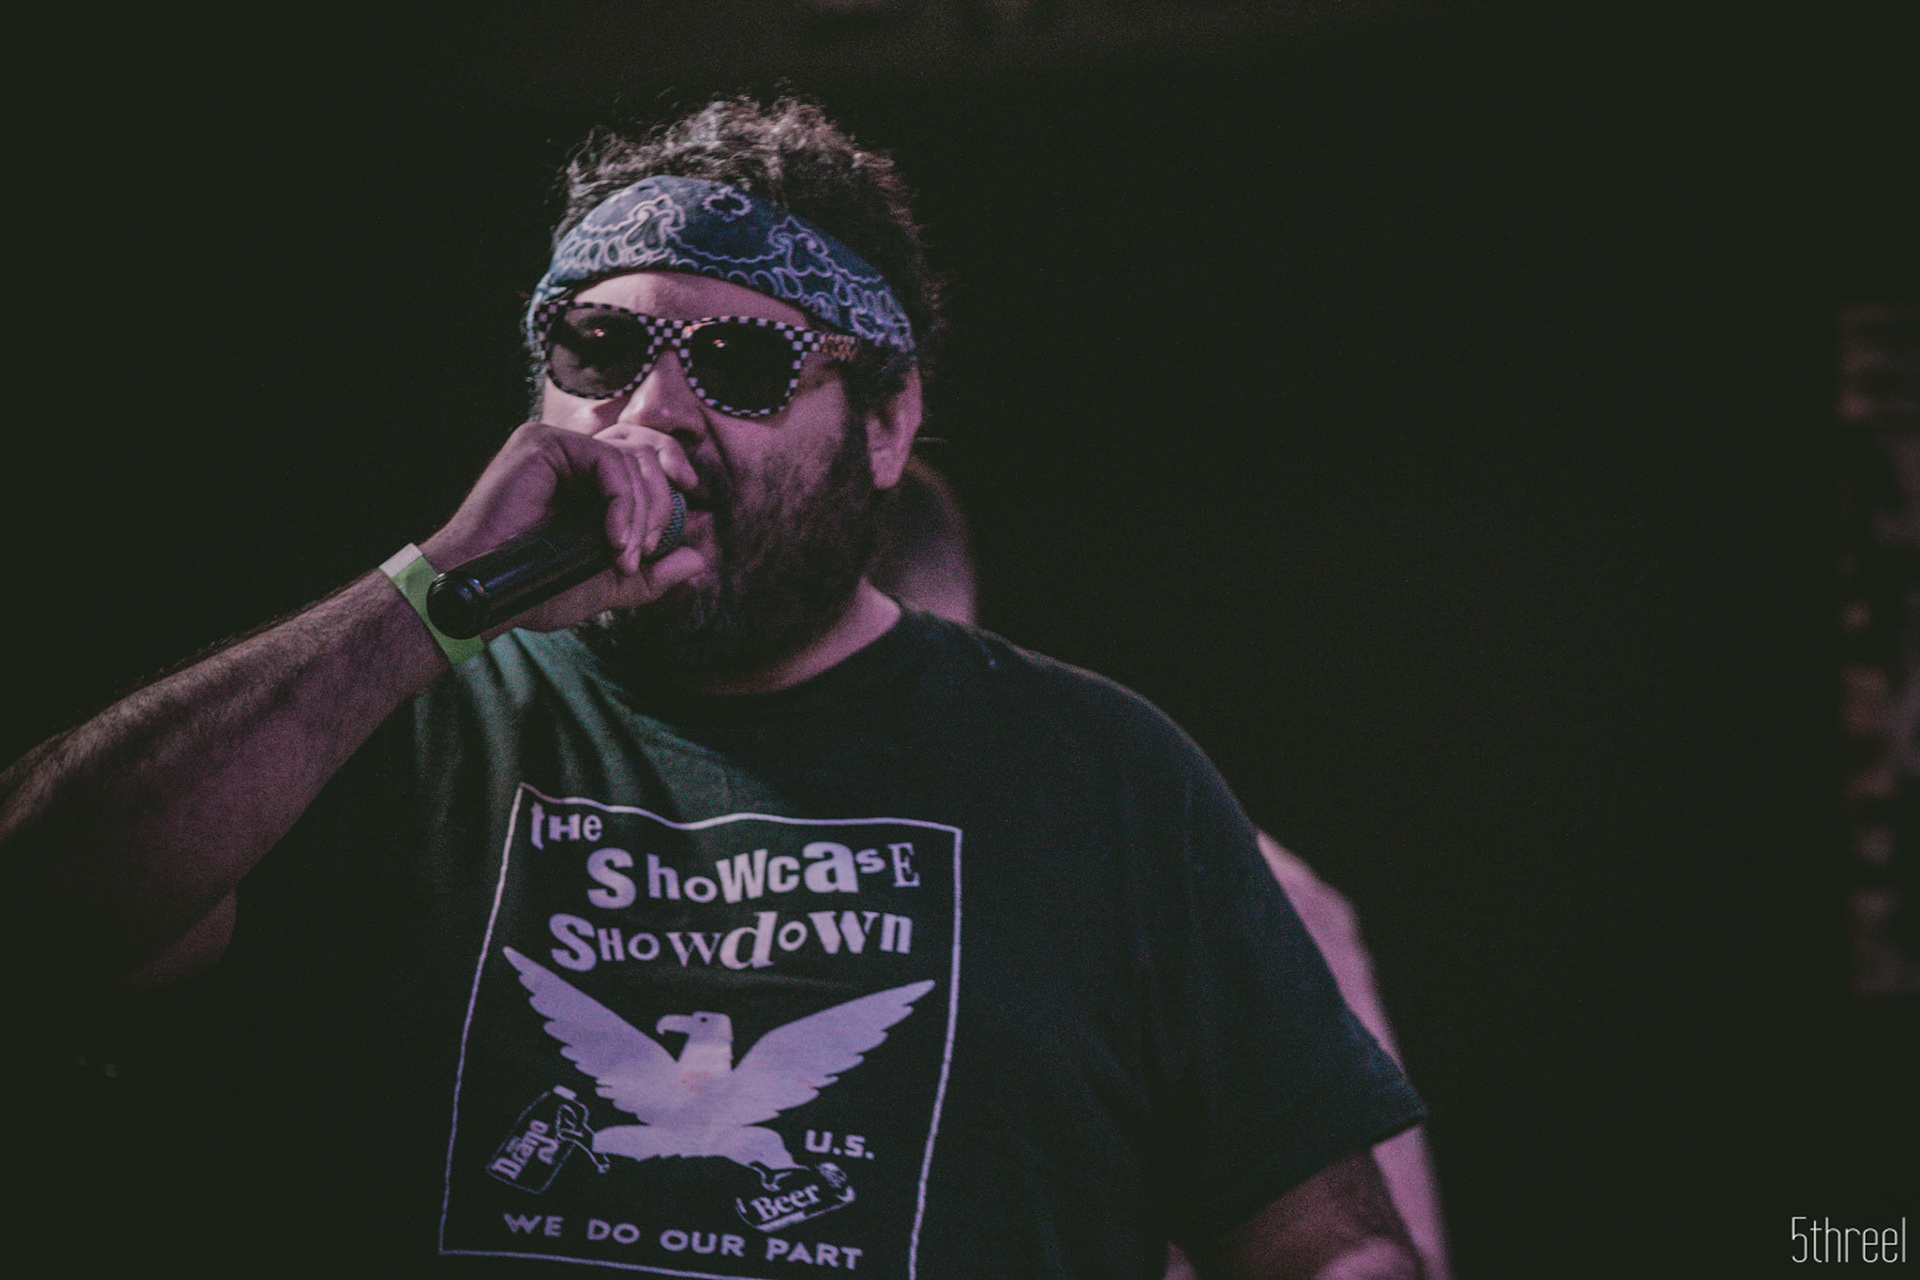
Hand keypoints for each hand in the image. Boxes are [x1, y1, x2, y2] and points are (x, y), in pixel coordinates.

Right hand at [420, 422, 703, 633]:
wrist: (487, 593)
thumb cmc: (535, 588)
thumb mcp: (605, 584)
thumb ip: (651, 573)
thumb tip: (698, 558)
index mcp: (584, 479)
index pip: (642, 452)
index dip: (672, 466)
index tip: (692, 494)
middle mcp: (571, 455)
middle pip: (645, 451)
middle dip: (661, 504)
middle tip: (646, 552)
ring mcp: (556, 445)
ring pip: (632, 458)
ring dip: (642, 513)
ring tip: (624, 556)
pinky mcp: (542, 444)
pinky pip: (608, 461)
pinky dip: (622, 502)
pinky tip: (613, 539)